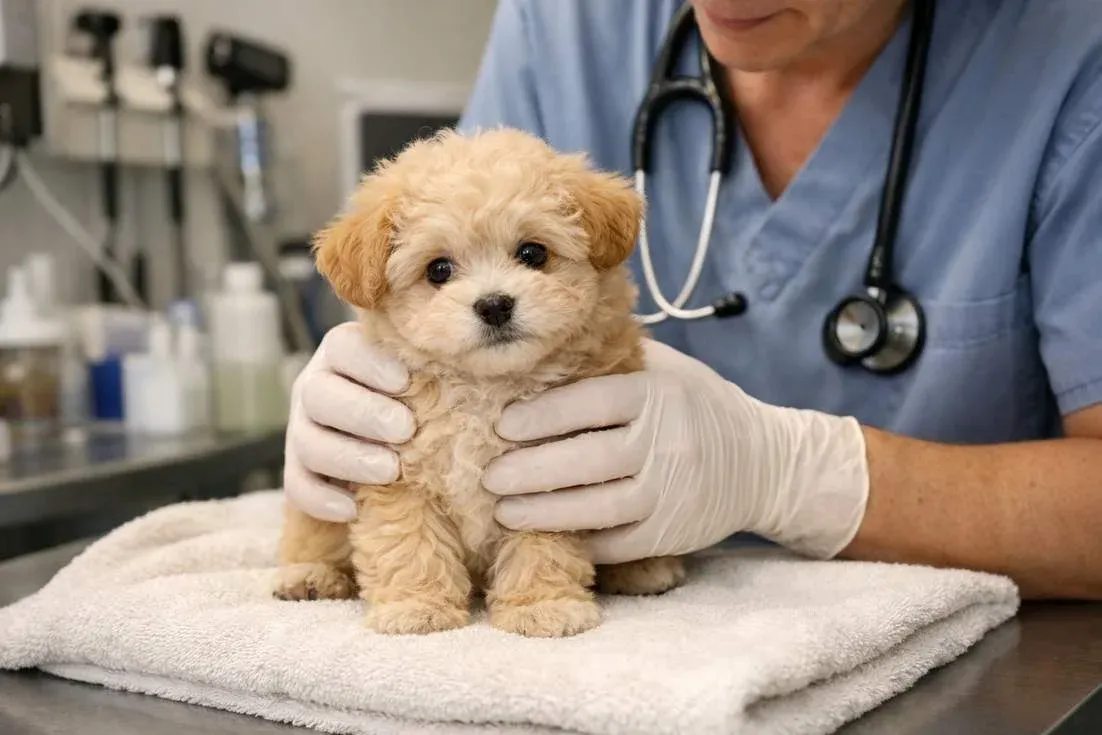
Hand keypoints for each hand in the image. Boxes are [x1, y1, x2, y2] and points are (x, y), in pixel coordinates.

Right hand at [283, 323, 415, 521]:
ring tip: (391, 471)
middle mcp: (315, 386)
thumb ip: (430, 373)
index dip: (370, 363)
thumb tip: (467, 373)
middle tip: (406, 430)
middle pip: (319, 394)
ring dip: (349, 457)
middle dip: (363, 413)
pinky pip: (297, 484)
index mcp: (342, 355)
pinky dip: (322, 499)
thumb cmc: (414, 402)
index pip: (342, 347)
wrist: (380, 446)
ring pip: (307, 441)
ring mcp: (301, 428)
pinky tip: (353, 509)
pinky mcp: (297, 468)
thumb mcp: (420, 382)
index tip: (405, 382)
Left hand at [482, 340, 869, 563]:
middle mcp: (667, 443)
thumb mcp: (667, 369)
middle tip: (488, 475)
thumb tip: (541, 348)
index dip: (541, 415)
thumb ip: (614, 360)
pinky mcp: (672, 534)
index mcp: (659, 394)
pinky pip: (615, 543)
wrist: (765, 463)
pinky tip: (544, 534)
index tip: (503, 423)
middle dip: (528, 470)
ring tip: (503, 511)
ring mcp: (672, 493)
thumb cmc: (699, 406)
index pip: (590, 402)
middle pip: (586, 460)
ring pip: (596, 508)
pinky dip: (577, 540)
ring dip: (542, 512)